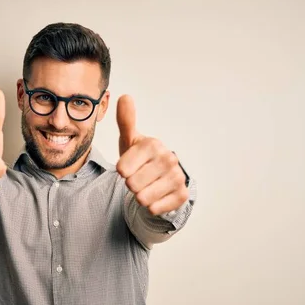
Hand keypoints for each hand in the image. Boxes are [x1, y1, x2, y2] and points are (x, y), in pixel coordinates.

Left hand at [115, 95, 188, 215]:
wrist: (159, 178)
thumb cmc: (140, 158)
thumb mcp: (130, 140)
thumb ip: (126, 121)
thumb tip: (124, 96)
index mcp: (153, 144)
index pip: (122, 169)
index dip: (122, 171)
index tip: (130, 166)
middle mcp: (169, 159)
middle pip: (131, 184)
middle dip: (131, 185)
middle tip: (139, 177)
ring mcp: (177, 177)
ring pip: (142, 198)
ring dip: (140, 196)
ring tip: (146, 186)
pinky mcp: (182, 195)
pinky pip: (154, 208)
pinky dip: (151, 206)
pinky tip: (156, 196)